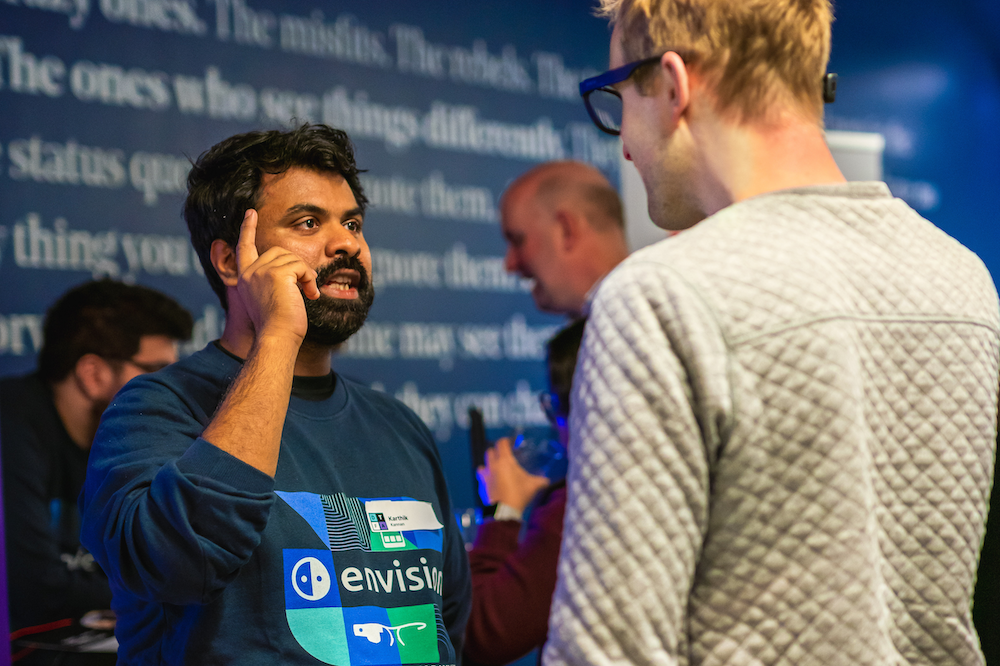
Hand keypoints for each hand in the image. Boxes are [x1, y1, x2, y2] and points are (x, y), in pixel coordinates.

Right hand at [234, 209, 319, 343]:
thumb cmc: (279, 326)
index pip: (244, 247)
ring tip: (307, 294)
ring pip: (293, 258)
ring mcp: (261, 271)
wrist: (277, 337)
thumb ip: (272, 281)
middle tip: (306, 289)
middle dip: (297, 267)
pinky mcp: (276, 273)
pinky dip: (310, 279)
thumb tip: (292, 273)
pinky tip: (310, 295)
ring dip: (305, 275)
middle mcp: (249, 272)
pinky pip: (301, 266)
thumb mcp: (269, 299)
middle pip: (280, 252)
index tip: (251, 212)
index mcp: (244, 278)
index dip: (247, 229)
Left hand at [476, 438, 549, 512]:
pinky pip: (482, 478)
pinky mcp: (482, 486)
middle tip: (504, 456)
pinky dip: (486, 478)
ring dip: (488, 465)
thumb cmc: (518, 494)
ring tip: (496, 469)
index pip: (501, 443)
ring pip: (482, 465)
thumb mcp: (533, 486)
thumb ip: (541, 481)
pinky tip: (493, 483)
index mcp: (505, 461)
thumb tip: (547, 481)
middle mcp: (493, 466)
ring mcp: (486, 476)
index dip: (506, 441)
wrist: (504, 511)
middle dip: (496, 451)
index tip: (511, 443)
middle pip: (489, 451)